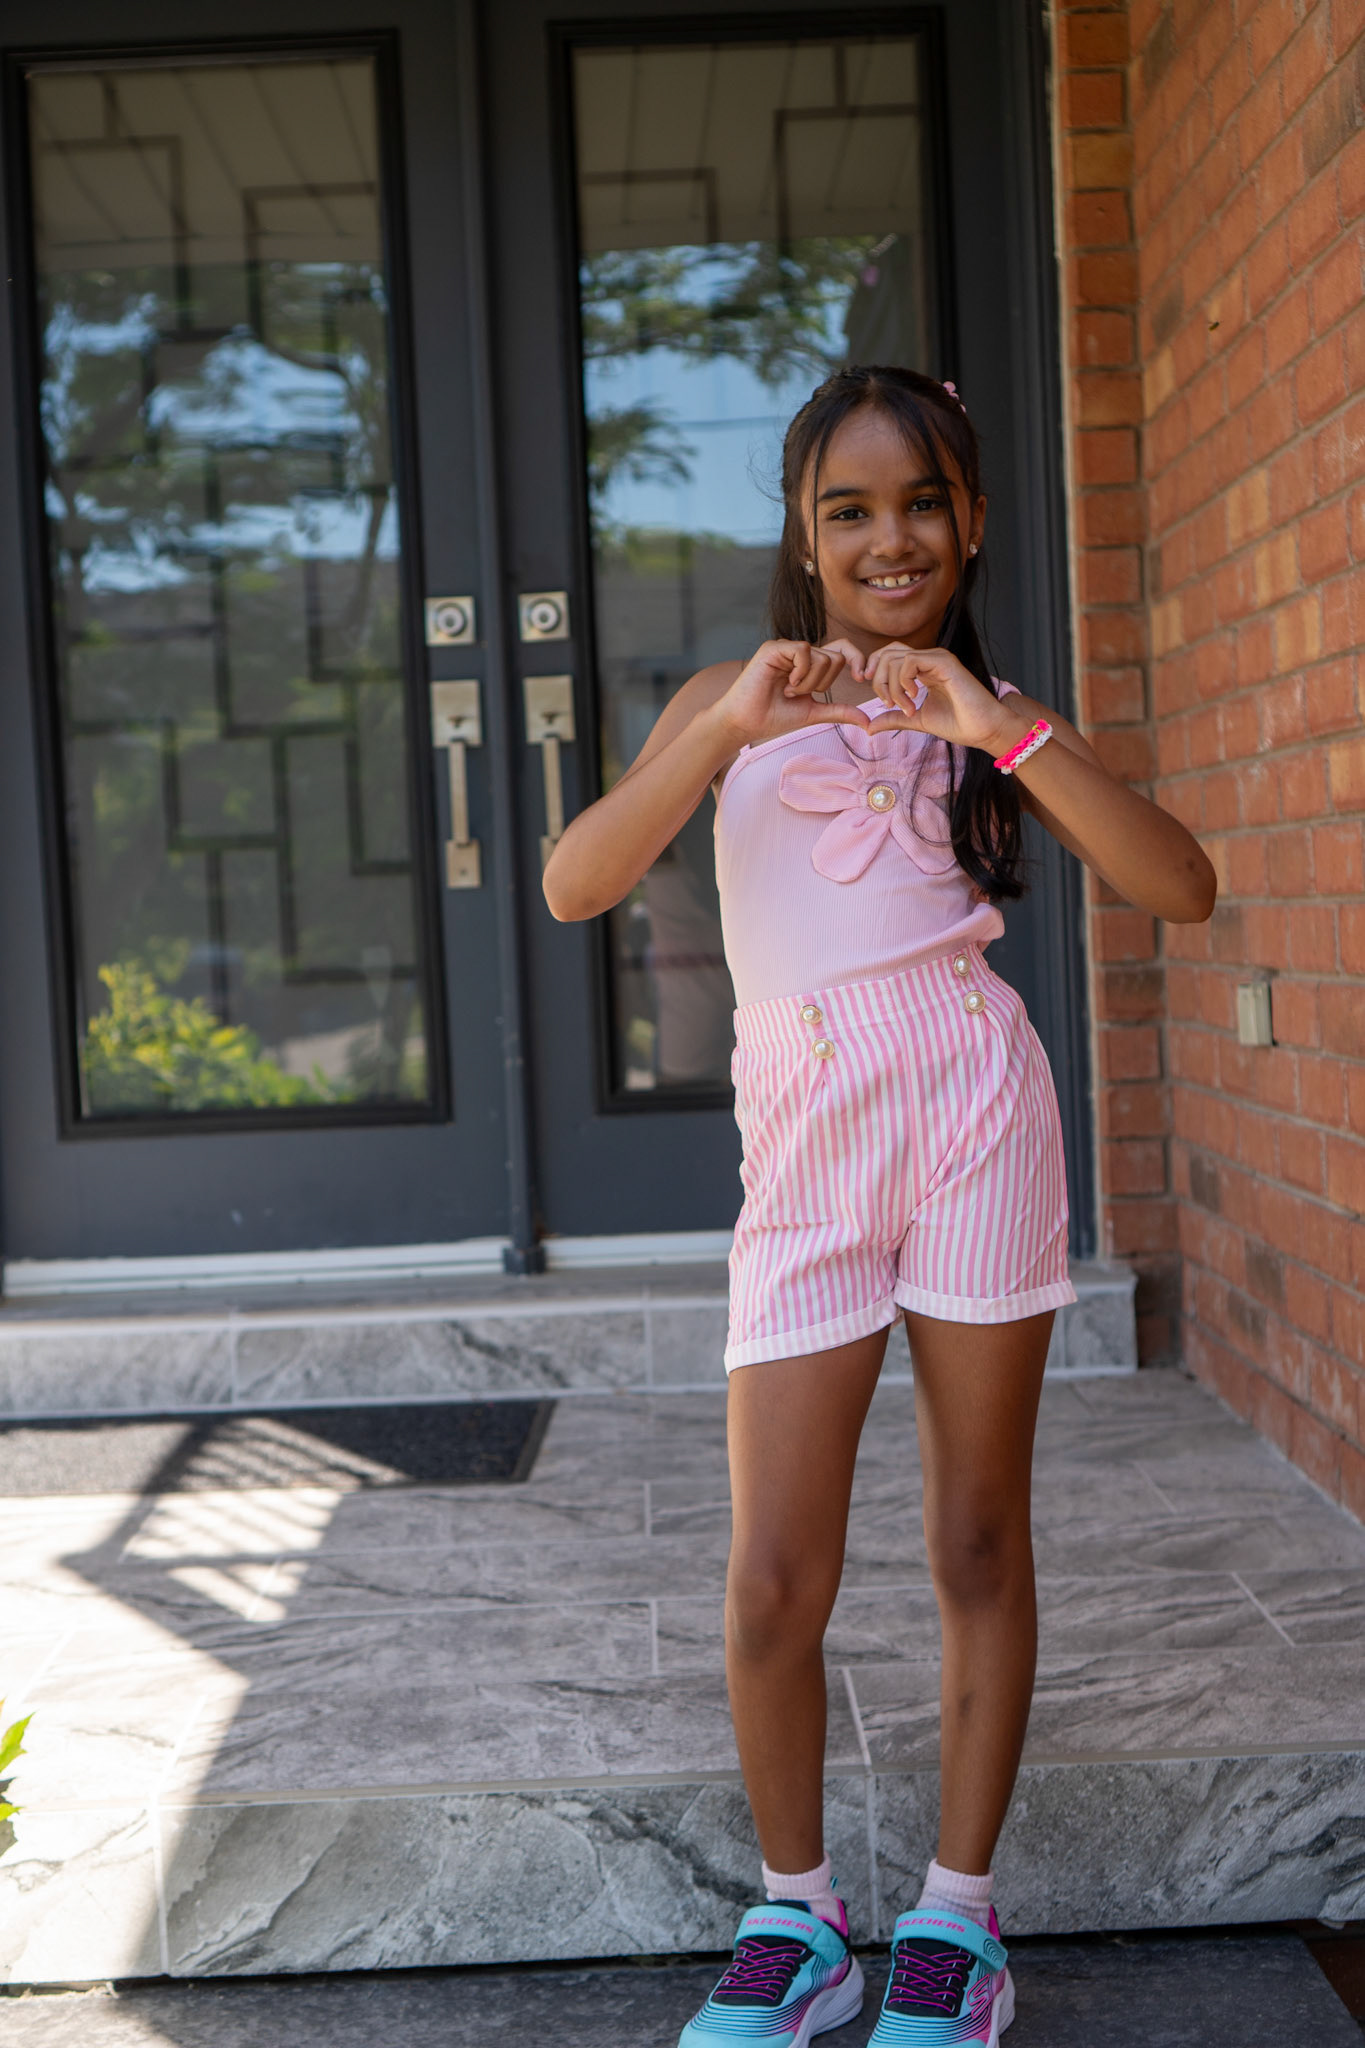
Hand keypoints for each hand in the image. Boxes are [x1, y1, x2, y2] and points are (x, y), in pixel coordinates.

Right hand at [712, 640, 871, 748]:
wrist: (747, 722)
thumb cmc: (774, 717)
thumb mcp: (814, 713)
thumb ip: (839, 712)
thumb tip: (868, 721)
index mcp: (811, 664)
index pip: (843, 650)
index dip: (857, 660)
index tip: (861, 678)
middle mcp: (800, 653)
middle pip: (836, 657)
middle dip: (824, 684)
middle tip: (799, 694)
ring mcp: (787, 648)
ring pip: (822, 657)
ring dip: (809, 683)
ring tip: (787, 691)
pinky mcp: (775, 647)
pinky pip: (804, 651)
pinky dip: (801, 673)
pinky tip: (786, 684)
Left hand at [863, 644, 1029, 754]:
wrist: (984, 730)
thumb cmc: (957, 724)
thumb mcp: (916, 720)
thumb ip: (893, 718)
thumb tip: (868, 727)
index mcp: (923, 669)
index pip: (889, 656)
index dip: (875, 672)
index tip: (880, 698)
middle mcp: (929, 659)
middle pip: (887, 653)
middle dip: (878, 680)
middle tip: (889, 704)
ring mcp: (937, 658)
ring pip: (895, 658)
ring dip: (892, 686)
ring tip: (905, 708)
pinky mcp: (944, 662)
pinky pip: (910, 661)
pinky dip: (903, 681)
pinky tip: (913, 698)